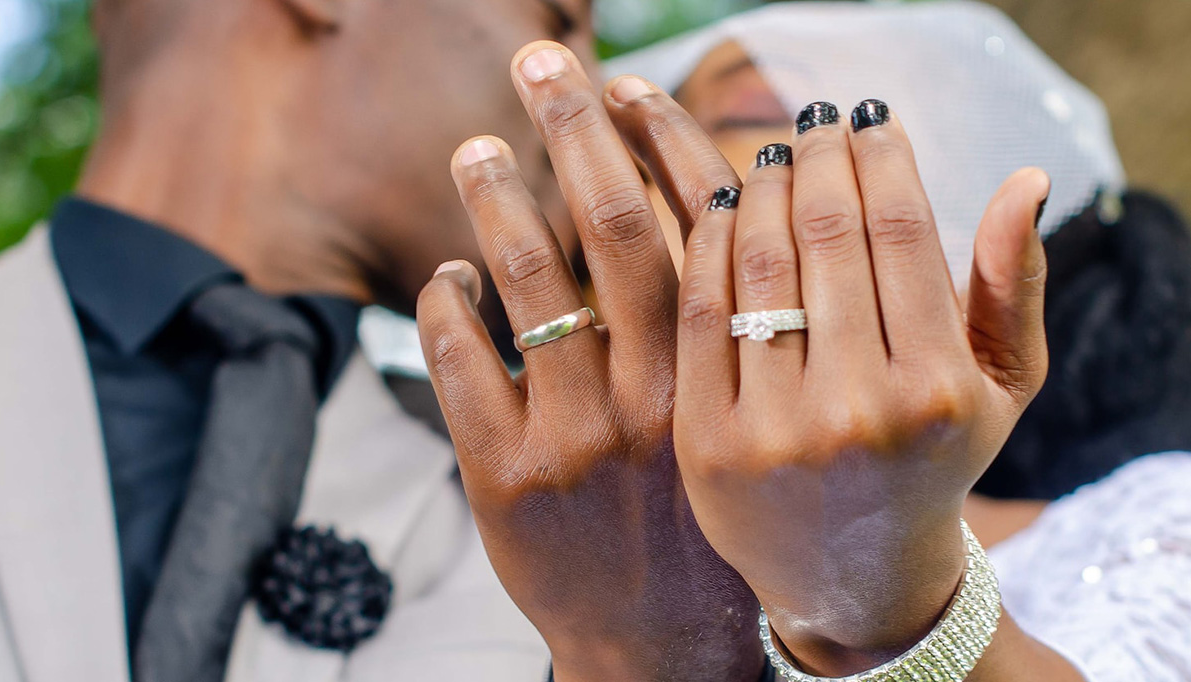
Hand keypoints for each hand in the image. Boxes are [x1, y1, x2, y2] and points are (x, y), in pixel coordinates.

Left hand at [416, 42, 762, 681]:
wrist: (670, 646)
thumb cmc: (712, 513)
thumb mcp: (743, 417)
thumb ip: (725, 313)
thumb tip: (698, 194)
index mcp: (723, 370)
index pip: (692, 220)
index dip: (655, 136)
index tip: (624, 83)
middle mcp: (653, 393)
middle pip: (606, 224)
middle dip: (571, 127)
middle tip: (538, 62)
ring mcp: (573, 435)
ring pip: (524, 282)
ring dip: (495, 199)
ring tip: (476, 148)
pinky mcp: (504, 478)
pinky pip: (459, 362)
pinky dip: (447, 303)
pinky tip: (450, 276)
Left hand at [672, 100, 1052, 674]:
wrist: (854, 578)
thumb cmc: (934, 461)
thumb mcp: (1000, 388)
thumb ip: (1012, 284)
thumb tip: (1025, 176)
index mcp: (938, 391)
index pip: (902, 232)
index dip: (882, 159)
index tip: (870, 119)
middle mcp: (859, 411)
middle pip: (828, 235)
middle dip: (819, 160)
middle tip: (813, 123)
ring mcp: (776, 431)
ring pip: (760, 264)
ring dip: (761, 189)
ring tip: (770, 157)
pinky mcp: (708, 444)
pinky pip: (703, 312)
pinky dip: (709, 245)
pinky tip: (722, 209)